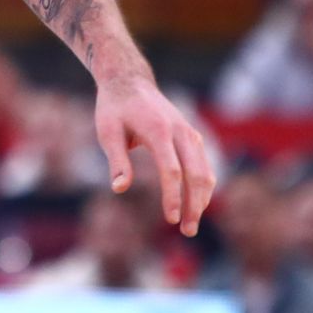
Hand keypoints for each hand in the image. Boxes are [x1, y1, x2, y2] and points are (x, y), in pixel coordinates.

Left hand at [94, 77, 216, 236]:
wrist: (129, 80)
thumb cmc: (114, 108)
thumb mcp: (107, 131)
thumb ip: (116, 160)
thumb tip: (120, 188)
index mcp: (158, 130)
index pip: (171, 170)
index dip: (173, 196)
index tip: (171, 219)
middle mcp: (180, 131)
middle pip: (196, 174)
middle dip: (195, 205)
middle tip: (187, 231)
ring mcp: (189, 133)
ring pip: (205, 171)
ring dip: (202, 199)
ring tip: (190, 225)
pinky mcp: (192, 136)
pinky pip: (204, 164)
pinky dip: (203, 186)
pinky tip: (196, 204)